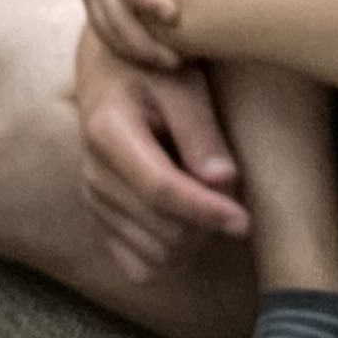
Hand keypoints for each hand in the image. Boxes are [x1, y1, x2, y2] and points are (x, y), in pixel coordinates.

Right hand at [72, 27, 249, 284]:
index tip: (244, 221)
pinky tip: (186, 224)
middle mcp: (94, 174)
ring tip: (208, 202)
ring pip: (154, 255)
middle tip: (230, 193)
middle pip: (160, 230)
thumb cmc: (152, 72)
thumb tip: (222, 181)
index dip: (205, 210)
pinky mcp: (101, 219)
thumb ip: (200, 131)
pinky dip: (169, 254)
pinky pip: (139, 265)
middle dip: (205, 223)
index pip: (160, 189)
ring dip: (192, 240)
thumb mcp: (182, 85)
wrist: (109, 74)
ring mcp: (93, 201)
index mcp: (109, 133)